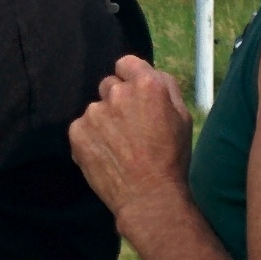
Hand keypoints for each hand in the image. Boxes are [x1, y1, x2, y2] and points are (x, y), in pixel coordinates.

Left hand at [69, 56, 193, 226]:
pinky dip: (90, 138)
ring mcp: (94, 112)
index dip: (130, 78)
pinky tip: (105, 155)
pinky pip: (82, 127)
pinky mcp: (77, 132)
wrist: (149, 196)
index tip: (134, 96)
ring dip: (103, 122)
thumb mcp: (183, 117)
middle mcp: (117, 93)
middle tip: (129, 128)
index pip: (126, 63)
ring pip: (96, 109)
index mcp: (147, 85)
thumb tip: (150, 73)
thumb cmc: (172, 158)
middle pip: (109, 86)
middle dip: (117, 101)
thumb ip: (165, 88)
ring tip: (118, 147)